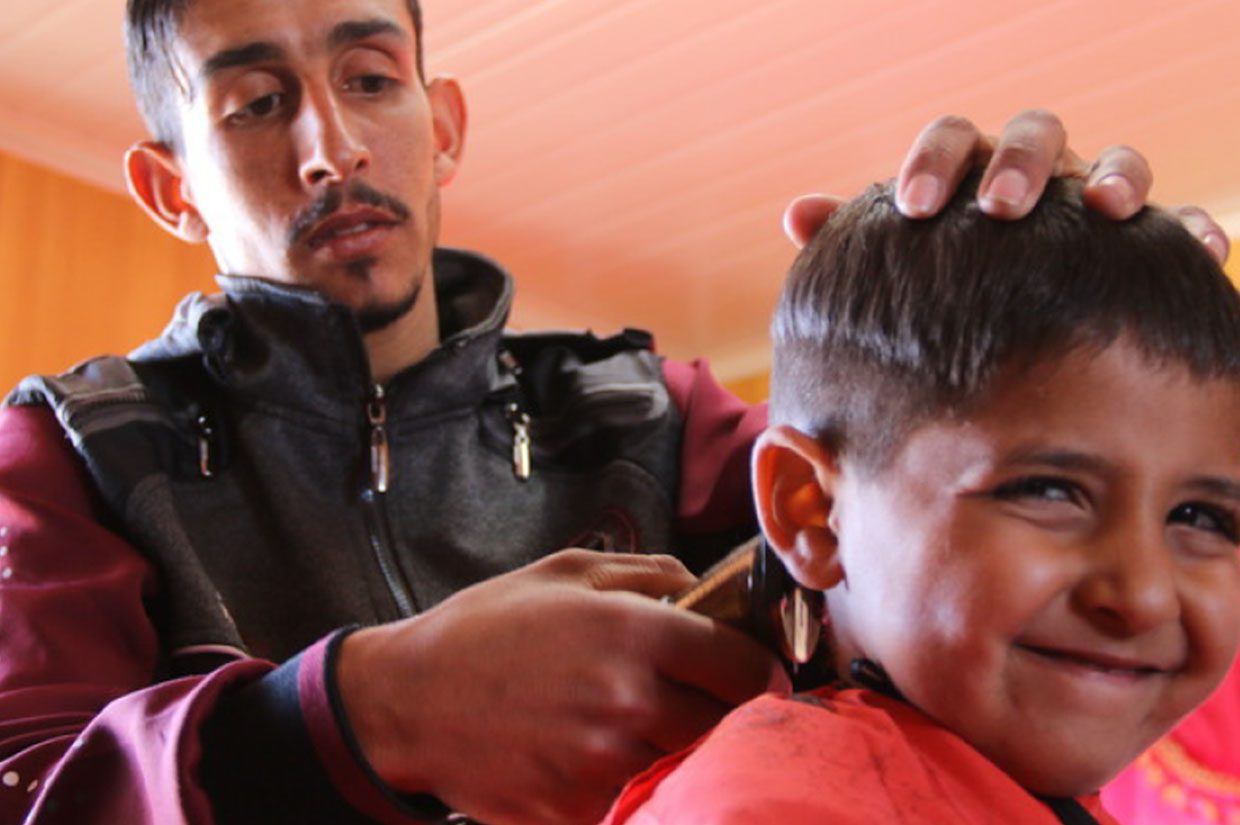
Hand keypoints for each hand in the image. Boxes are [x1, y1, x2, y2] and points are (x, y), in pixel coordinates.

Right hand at [336, 549, 787, 824]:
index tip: (764, 679)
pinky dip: (640, 786)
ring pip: (686, 767)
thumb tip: (699, 584)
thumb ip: (645, 571)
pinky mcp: (575, 809)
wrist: (407, 700)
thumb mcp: (563, 572)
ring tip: (659, 732)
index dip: (764, 672)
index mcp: (632, 633)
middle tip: (713, 706)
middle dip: (730, 715)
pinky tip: (616, 762)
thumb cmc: (484, 629)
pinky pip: (636, 801)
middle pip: (726, 724)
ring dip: (686, 752)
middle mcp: (628, 700)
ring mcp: (603, 762)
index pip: (740, 664)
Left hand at [783, 109, 1229, 263]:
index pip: (951, 141)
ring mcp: (1092, 198)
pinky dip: (1192, 229)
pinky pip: (1182, 221)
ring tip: (1107, 208)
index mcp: (969, 172)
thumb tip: (799, 215)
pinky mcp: (1144, 241)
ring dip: (1116, 176)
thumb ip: (852, 239)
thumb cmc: (937, 288)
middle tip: (1000, 207)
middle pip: (1035, 133)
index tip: (912, 209)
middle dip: (1020, 163)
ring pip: (1117, 160)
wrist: (998, 329)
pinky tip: (1199, 251)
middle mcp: (1035, 174)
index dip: (933, 164)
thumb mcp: (896, 267)